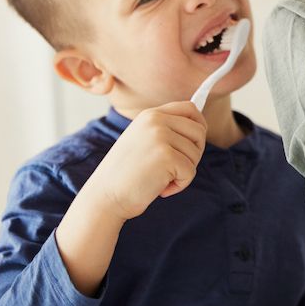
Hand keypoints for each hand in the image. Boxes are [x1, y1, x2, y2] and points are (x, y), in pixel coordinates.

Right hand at [80, 100, 207, 221]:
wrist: (105, 197)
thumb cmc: (126, 174)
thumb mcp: (143, 141)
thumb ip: (166, 130)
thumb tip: (200, 127)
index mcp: (151, 115)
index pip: (190, 109)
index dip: (199, 125)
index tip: (195, 143)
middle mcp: (156, 120)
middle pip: (199, 131)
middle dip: (195, 153)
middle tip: (175, 169)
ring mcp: (161, 136)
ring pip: (196, 153)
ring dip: (183, 172)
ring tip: (160, 179)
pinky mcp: (166, 156)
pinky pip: (190, 172)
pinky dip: (180, 185)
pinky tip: (161, 189)